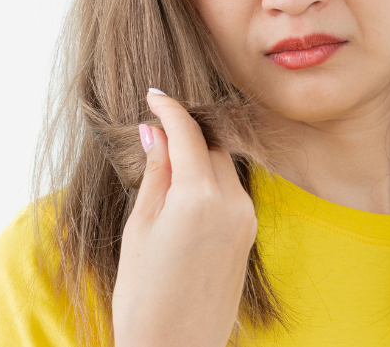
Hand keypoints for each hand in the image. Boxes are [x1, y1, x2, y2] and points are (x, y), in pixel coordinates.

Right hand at [111, 90, 257, 346]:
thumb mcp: (140, 227)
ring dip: (200, 153)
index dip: (169, 107)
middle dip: (187, 129)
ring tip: (168, 152)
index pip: (188, 132)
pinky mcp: (249, 235)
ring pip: (225, 165)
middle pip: (212, 144)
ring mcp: (246, 219)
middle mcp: (232, 203)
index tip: (153, 94)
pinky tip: (186, 184)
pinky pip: (232, 190)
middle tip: (157, 121)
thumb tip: (153, 131)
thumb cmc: (143, 295)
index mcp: (199, 198)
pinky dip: (211, 177)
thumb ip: (155, 173)